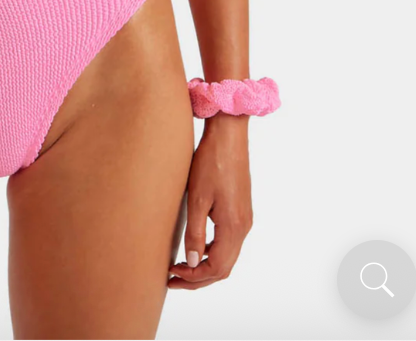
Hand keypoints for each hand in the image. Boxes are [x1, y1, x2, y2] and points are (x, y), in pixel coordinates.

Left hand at [168, 114, 252, 288]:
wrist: (228, 136)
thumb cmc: (211, 163)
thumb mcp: (197, 199)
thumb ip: (195, 234)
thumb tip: (192, 263)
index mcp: (234, 227)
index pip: (216, 268)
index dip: (194, 277)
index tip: (172, 275)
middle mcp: (243, 227)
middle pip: (223, 267)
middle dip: (198, 277)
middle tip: (172, 279)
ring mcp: (244, 219)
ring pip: (227, 256)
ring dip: (204, 265)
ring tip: (180, 266)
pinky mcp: (240, 210)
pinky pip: (228, 242)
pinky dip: (212, 251)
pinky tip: (195, 246)